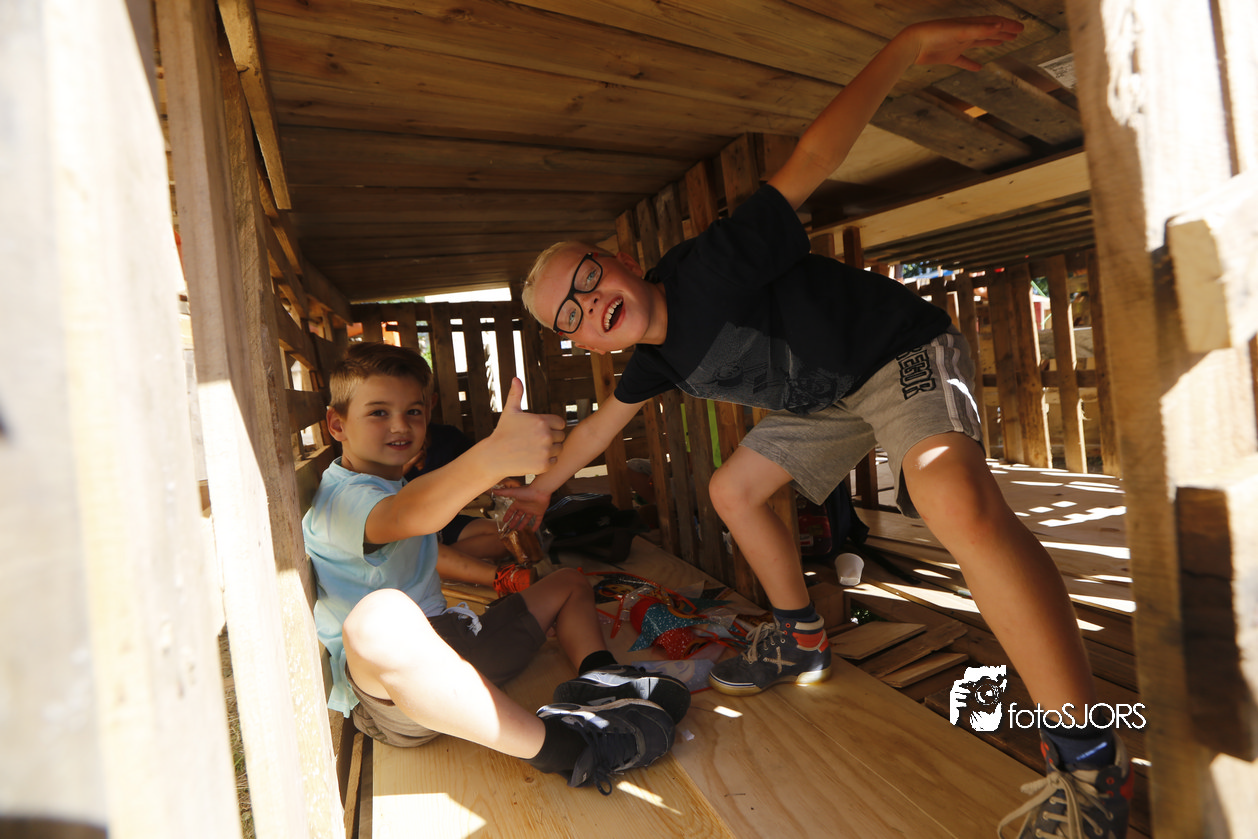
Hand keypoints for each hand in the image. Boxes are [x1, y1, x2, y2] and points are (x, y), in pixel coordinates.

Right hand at [486, 378, 565, 476]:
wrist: (494, 456)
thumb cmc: (503, 432)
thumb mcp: (510, 412)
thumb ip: (516, 394)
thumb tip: (516, 378)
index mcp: (541, 421)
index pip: (560, 423)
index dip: (552, 426)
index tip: (539, 430)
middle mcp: (546, 435)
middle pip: (561, 436)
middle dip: (551, 438)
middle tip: (534, 441)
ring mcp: (545, 451)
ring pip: (558, 449)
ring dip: (550, 450)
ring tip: (534, 449)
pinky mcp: (544, 465)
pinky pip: (554, 461)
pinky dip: (546, 461)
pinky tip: (533, 458)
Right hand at [493, 482, 550, 530]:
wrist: (540, 490)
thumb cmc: (527, 490)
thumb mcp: (513, 492)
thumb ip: (503, 492)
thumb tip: (493, 490)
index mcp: (519, 503)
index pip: (511, 510)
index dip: (508, 515)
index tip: (504, 520)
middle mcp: (525, 506)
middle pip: (518, 516)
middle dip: (514, 521)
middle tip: (511, 527)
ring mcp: (533, 509)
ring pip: (527, 519)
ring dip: (523, 524)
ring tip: (519, 530)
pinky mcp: (540, 512)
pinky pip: (538, 520)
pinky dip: (536, 525)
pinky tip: (533, 531)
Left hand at [902, 16, 1023, 70]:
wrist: (913, 44)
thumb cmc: (935, 34)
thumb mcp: (960, 31)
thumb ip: (980, 29)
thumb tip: (1000, 26)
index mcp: (971, 25)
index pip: (994, 23)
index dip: (1008, 26)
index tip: (1021, 29)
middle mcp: (966, 33)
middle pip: (989, 31)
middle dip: (1004, 32)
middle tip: (1017, 34)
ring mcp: (957, 44)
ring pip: (979, 43)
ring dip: (992, 42)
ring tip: (1003, 43)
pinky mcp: (948, 56)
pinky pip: (963, 61)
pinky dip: (972, 64)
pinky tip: (979, 68)